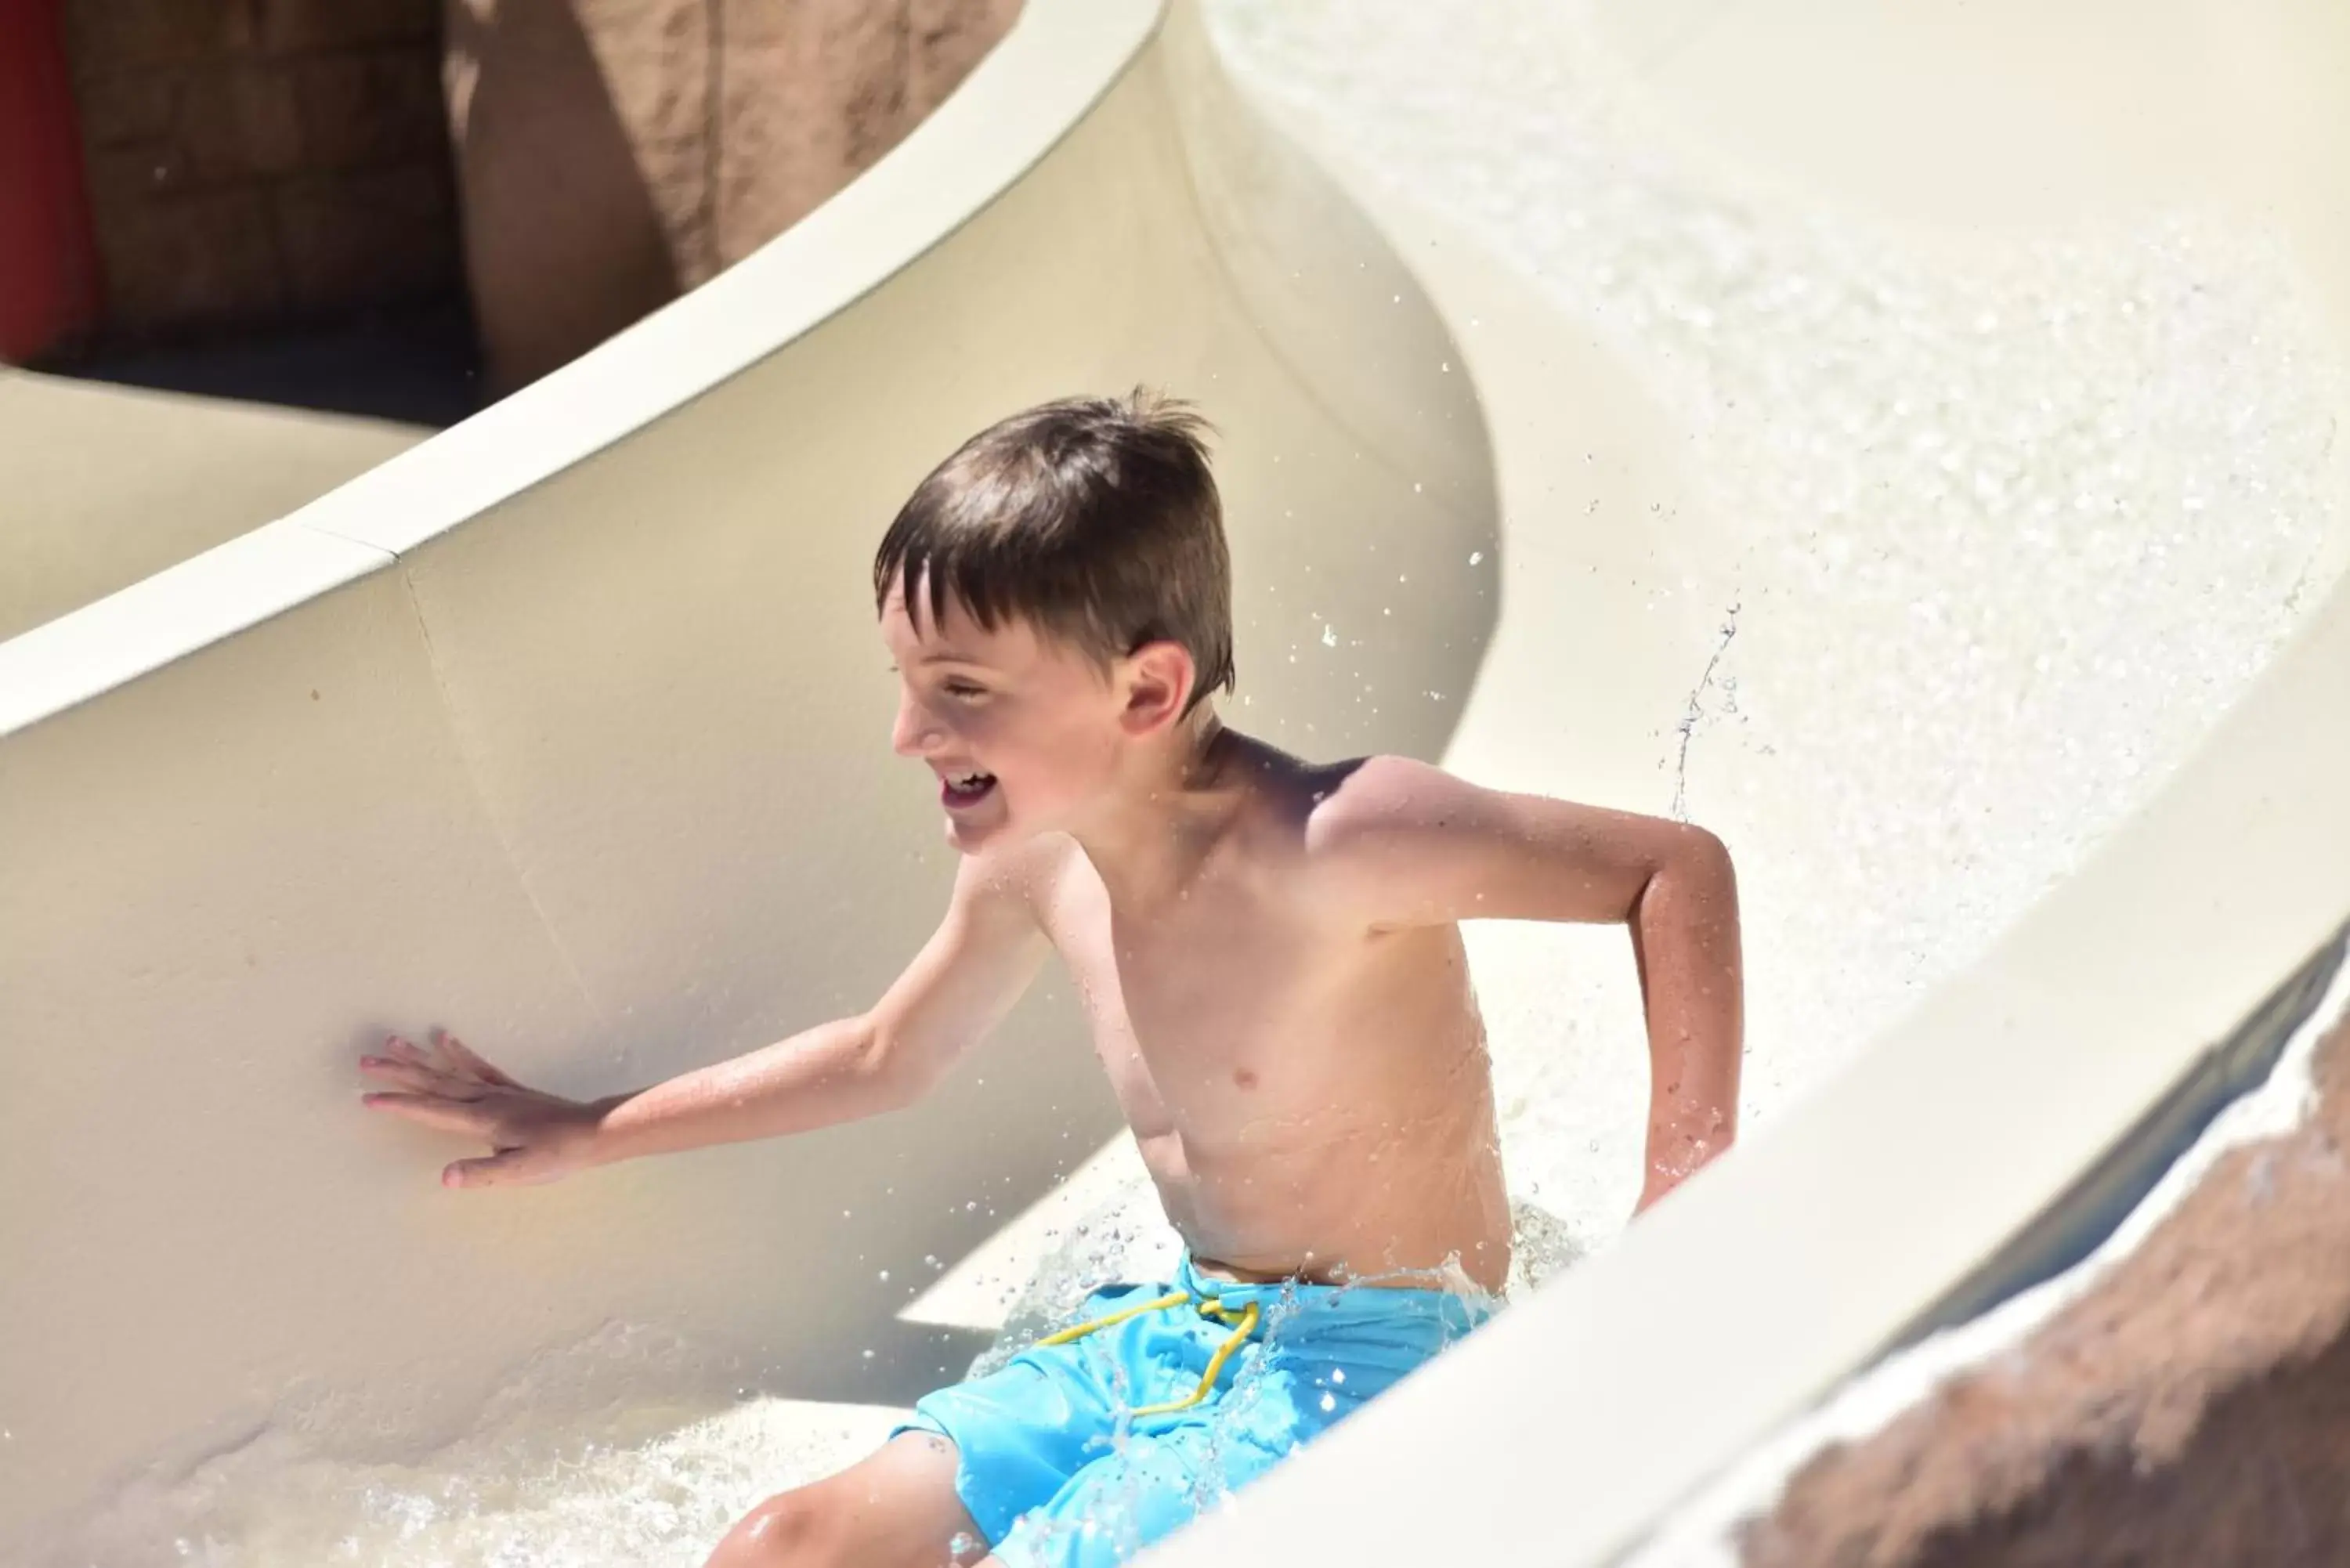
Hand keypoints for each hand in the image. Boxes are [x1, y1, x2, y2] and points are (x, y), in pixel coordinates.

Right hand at [359, 1027, 609, 1188]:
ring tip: (392, 1041)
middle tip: (364, 1060)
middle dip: (397, 1073)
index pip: (431, 1110)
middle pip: (433, 1082)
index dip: (398, 1104)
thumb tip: (444, 1177)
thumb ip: (482, 1173)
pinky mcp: (511, 1089)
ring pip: (449, 1070)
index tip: (367, 1097)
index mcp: (482, 1120)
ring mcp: (498, 1091)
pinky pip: (478, 1065)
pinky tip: (445, 1037)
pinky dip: (459, 1052)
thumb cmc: (558, 1154)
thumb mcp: (520, 1172)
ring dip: (419, 1057)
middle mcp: (485, 1099)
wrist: (594, 1132)